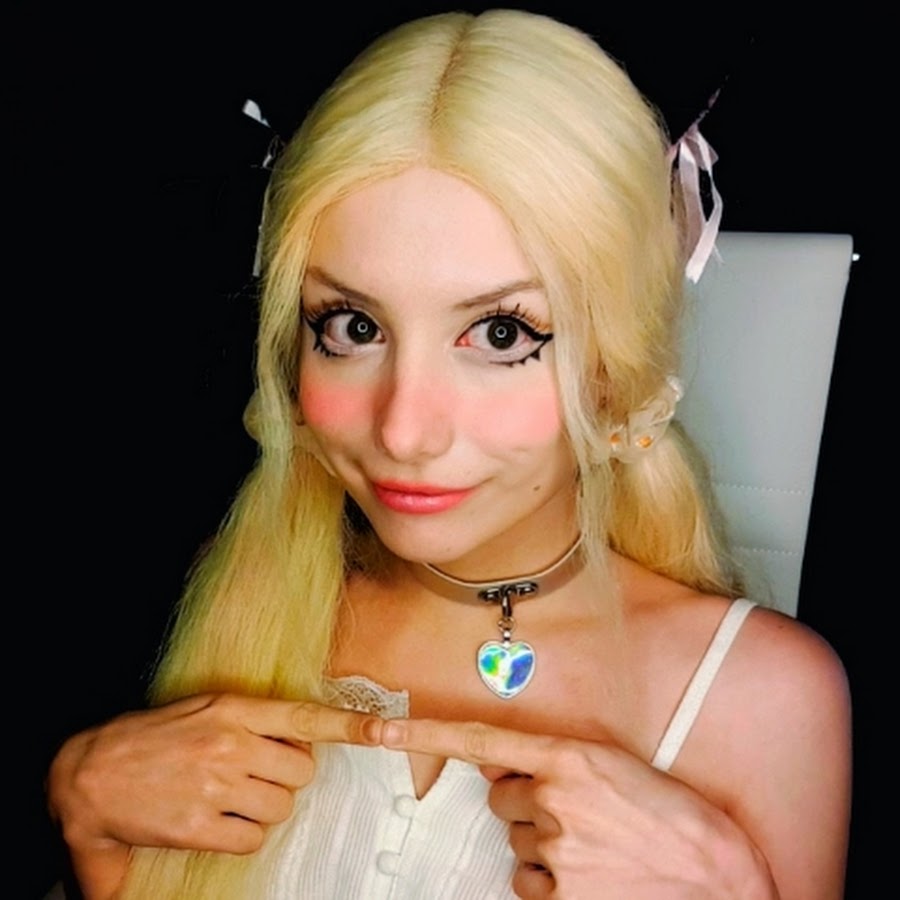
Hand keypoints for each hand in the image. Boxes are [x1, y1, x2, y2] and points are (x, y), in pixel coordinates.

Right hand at [48, 694, 382, 893]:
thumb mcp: (204, 709)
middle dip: (286, 779)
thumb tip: (299, 740)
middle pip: (301, 773)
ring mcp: (217, 784)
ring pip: (280, 807)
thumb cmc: (152, 738)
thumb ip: (252, 720)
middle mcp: (231, 743)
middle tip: (255, 777)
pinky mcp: (200, 824)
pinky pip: (252, 837)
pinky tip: (216, 823)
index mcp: (234, 708)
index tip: (383, 730)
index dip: (348, 725)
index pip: (305, 716)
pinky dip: (242, 836)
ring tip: (230, 799)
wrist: (89, 774)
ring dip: (263, 810)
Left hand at [381, 719, 774, 899]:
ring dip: (543, 847)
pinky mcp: (560, 898)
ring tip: (596, 850)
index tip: (378, 728)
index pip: (478, 738)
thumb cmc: (673, 817)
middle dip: (528, 804)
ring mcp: (555, 851)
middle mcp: (553, 799)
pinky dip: (550, 885)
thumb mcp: (616, 767)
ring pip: (516, 845)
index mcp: (569, 756)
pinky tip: (592, 879)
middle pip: (502, 797)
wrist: (720, 878)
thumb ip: (556, 760)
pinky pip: (528, 886)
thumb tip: (507, 765)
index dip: (423, 732)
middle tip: (580, 818)